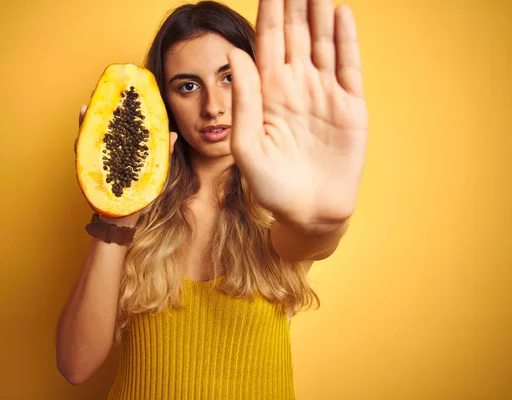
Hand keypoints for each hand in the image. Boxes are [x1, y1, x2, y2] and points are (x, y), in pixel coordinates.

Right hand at [74, 103, 177, 225]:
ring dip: (93, 118)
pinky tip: (83, 123)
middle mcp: (112, 153)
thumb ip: (163, 155)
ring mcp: (100, 160)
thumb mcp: (155, 176)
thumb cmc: (140, 200)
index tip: (132, 92)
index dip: (129, 110)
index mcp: (129, 152)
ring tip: (94, 102)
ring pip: (95, 134)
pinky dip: (82, 136)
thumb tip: (174, 135)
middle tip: (111, 89)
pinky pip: (84, 150)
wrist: (123, 223)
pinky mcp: (91, 169)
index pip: (128, 127)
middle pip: (110, 126)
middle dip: (109, 108)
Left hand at [228, 0, 367, 226]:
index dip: (269, 12)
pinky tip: (340, 13)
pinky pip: (348, 66)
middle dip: (294, 3)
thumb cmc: (272, 187)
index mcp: (267, 95)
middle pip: (295, 35)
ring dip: (319, 12)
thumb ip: (244, 100)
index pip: (267, 43)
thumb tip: (236, 53)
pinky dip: (346, 39)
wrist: (309, 213)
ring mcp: (323, 95)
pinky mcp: (349, 107)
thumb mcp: (247, 147)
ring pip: (322, 43)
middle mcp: (295, 88)